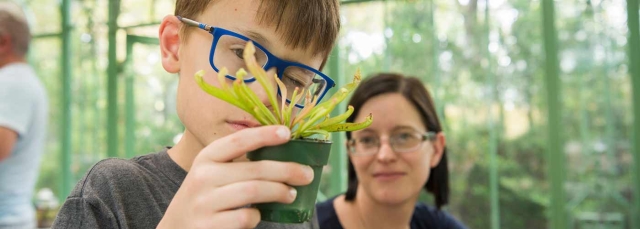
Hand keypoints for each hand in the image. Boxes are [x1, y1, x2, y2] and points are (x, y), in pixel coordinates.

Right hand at [157, 126, 313, 228]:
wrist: (175, 228)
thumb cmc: (205, 196)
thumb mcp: (213, 173)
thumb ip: (238, 163)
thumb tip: (285, 152)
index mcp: (206, 158)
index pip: (238, 141)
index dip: (264, 135)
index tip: (287, 132)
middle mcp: (203, 177)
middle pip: (254, 169)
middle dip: (286, 170)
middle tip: (307, 175)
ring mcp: (204, 202)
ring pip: (253, 192)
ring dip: (279, 192)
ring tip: (292, 194)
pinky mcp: (208, 226)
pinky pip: (244, 217)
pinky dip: (257, 216)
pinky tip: (259, 215)